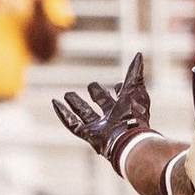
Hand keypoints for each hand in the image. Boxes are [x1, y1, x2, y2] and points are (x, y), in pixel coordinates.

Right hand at [53, 53, 153, 174]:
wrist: (128, 139)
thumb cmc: (134, 115)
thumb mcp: (134, 90)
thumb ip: (134, 73)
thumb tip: (139, 54)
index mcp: (126, 109)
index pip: (122, 98)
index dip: (120, 90)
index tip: (117, 84)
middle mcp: (113, 119)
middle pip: (103, 106)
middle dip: (97, 95)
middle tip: (91, 86)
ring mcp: (101, 128)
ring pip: (85, 115)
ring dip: (76, 104)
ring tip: (67, 94)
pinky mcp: (89, 136)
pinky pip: (73, 125)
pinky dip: (63, 114)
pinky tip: (55, 103)